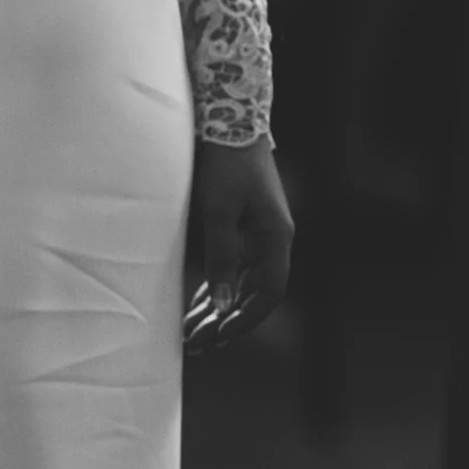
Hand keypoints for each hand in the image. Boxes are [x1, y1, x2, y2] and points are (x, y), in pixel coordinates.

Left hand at [185, 138, 293, 354]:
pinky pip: (235, 268)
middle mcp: (274, 240)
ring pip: (244, 284)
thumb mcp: (218, 212)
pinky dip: (218, 288)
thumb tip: (222, 305)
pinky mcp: (245, 228)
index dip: (244, 319)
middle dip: (226, 321)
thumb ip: (221, 258)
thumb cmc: (223, 164)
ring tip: (192, 334)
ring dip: (220, 308)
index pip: (267, 293)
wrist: (227, 123)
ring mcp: (260, 235)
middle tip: (197, 345)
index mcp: (276, 237)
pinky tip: (198, 306)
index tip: (217, 338)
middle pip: (255, 293)